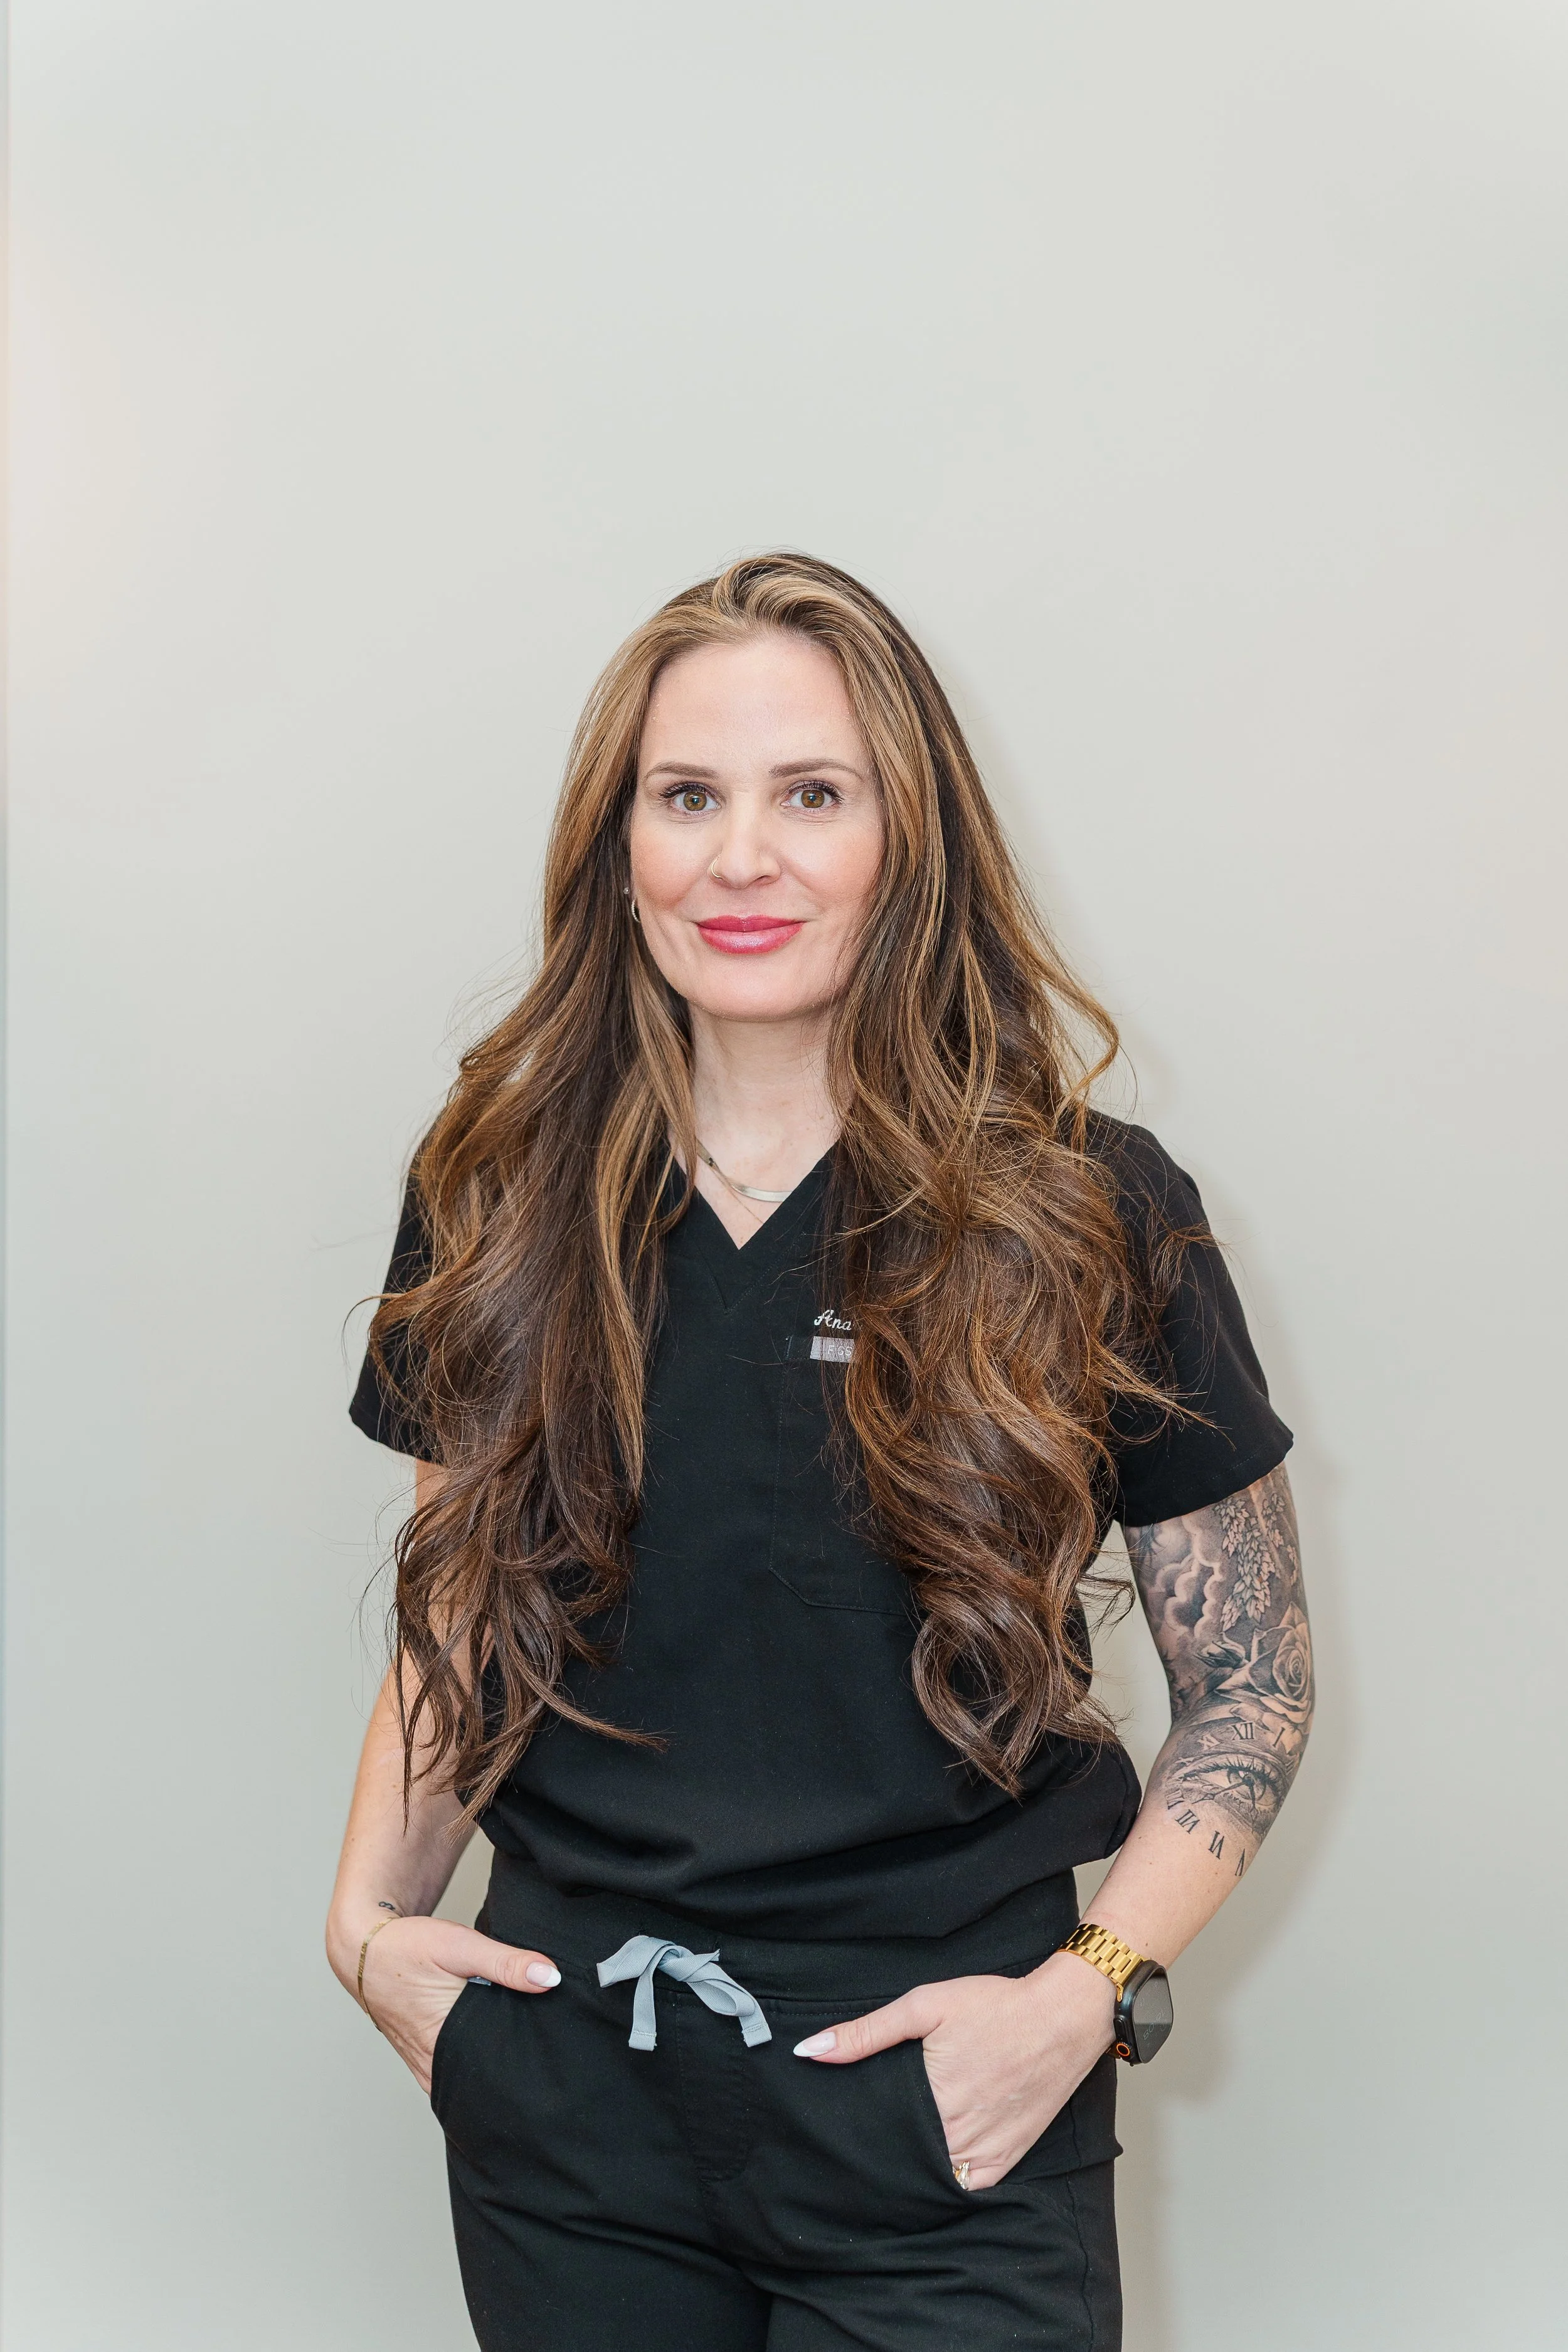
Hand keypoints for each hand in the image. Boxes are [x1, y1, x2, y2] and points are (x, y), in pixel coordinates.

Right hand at [334, 1914, 560, 2094]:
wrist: (364, 1948)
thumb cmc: (407, 1946)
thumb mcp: (460, 1946)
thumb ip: (506, 1962)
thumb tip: (551, 1977)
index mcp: (442, 2045)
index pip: (493, 2078)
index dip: (524, 2074)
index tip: (553, 2069)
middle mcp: (432, 2065)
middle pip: (483, 2086)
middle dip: (513, 2078)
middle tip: (549, 2069)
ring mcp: (424, 2066)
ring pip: (468, 2084)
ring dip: (492, 2075)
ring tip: (527, 2066)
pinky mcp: (423, 2058)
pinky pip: (454, 2076)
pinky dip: (474, 2070)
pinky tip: (495, 2058)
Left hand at [792, 1951, 1114, 2189]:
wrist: (1063, 2017)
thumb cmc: (995, 2006)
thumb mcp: (925, 2005)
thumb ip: (866, 2032)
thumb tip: (811, 2051)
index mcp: (933, 2099)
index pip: (877, 2135)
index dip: (855, 2133)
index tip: (835, 2129)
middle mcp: (959, 2134)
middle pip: (903, 2158)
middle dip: (879, 2150)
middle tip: (854, 2142)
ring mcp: (986, 2152)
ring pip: (932, 2176)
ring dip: (910, 2167)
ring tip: (887, 2152)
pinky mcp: (1008, 2159)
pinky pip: (967, 2186)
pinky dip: (947, 2179)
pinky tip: (931, 2161)